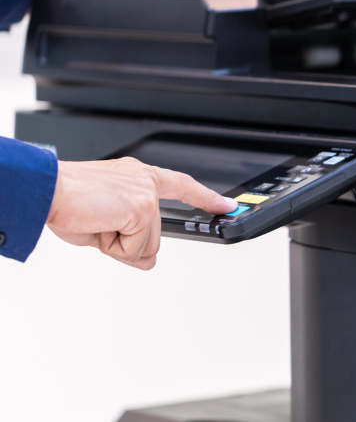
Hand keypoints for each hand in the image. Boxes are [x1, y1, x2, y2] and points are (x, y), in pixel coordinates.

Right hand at [46, 158, 237, 269]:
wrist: (46, 191)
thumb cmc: (66, 202)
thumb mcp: (104, 228)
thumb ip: (131, 242)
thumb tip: (150, 261)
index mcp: (137, 177)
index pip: (181, 186)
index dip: (206, 197)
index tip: (226, 205)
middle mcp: (145, 180)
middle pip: (156, 235)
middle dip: (127, 244)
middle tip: (100, 225)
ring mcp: (146, 193)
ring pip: (147, 244)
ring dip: (118, 245)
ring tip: (96, 222)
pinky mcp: (143, 207)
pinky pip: (135, 247)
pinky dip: (114, 246)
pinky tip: (99, 224)